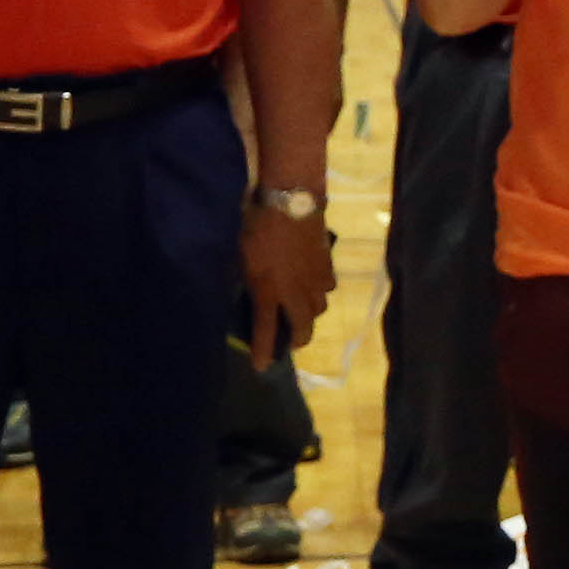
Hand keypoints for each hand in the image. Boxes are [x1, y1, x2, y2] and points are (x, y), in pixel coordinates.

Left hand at [243, 192, 334, 337]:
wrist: (290, 200)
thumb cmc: (256, 226)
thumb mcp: (240, 256)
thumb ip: (245, 279)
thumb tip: (248, 290)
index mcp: (267, 292)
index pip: (265, 330)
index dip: (263, 351)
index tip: (261, 367)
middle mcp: (294, 292)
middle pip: (303, 327)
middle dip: (297, 339)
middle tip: (291, 343)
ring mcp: (315, 279)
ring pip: (319, 308)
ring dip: (310, 314)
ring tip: (301, 310)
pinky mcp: (327, 264)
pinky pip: (327, 286)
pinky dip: (320, 290)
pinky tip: (313, 283)